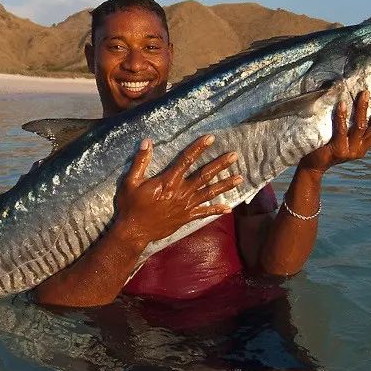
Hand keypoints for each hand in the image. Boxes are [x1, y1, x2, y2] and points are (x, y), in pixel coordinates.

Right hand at [115, 135, 242, 247]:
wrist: (134, 232)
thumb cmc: (131, 206)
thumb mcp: (130, 182)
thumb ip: (140, 161)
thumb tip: (147, 141)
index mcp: (168, 181)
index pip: (186, 160)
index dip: (199, 148)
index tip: (211, 138)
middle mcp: (181, 192)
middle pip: (205, 175)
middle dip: (220, 164)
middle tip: (234, 155)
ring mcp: (186, 205)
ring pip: (209, 192)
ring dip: (225, 184)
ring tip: (240, 178)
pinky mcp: (186, 217)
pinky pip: (204, 213)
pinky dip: (217, 210)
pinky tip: (229, 207)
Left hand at [299, 91, 370, 172]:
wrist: (312, 166)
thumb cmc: (326, 147)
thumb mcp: (344, 140)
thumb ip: (352, 130)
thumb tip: (360, 107)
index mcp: (363, 147)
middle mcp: (359, 150)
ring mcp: (349, 150)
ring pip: (360, 127)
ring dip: (363, 109)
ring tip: (364, 94)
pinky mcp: (337, 150)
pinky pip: (341, 130)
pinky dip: (342, 116)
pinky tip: (342, 104)